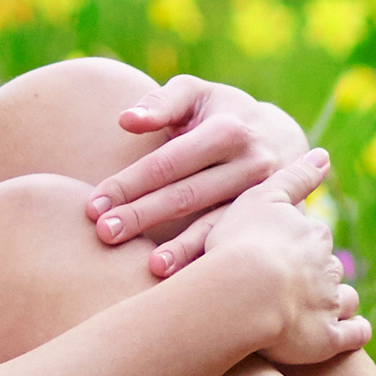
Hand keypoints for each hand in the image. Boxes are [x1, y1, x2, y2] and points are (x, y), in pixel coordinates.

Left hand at [89, 72, 320, 272]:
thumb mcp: (196, 94)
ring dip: (180, 249)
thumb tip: (126, 120)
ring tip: (147, 268)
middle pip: (186, 195)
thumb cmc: (221, 112)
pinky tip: (183, 281)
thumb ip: (162, 102)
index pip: (168, 162)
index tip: (94, 204)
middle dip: (142, 216)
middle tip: (103, 233)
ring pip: (215, 226)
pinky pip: (233, 244)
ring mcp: (262, 198)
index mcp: (229, 131)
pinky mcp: (266, 221)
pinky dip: (206, 261)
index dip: (130, 183)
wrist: (281, 137)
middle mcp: (251, 165)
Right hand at [189, 166, 365, 363]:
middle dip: (317, 275)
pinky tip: (350, 333)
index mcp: (312, 235)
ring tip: (318, 310)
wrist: (244, 290)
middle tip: (292, 285)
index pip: (314, 238)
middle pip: (328, 268)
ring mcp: (329, 304)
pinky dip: (355, 332)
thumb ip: (294, 177)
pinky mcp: (327, 338)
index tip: (284, 253)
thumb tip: (324, 154)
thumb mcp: (262, 197)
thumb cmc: (241, 242)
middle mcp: (327, 267)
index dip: (300, 245)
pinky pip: (353, 335)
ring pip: (343, 299)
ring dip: (337, 302)